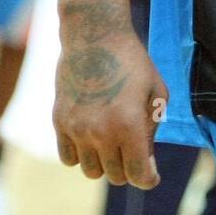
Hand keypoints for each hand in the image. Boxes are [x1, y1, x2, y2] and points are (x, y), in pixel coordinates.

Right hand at [54, 16, 167, 189]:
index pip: (138, 174)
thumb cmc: (132, 61)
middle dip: (128, 169)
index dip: (148, 179)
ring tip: (113, 143)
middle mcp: (100, 132)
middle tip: (134, 152)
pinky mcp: (59, 122)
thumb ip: (152, 128)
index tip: (152, 175)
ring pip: (91, 171)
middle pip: (115, 176)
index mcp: (129, 125)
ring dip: (104, 163)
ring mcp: (77, 129)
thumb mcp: (156, 91)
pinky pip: (68, 158)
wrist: (94, 36)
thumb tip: (145, 157)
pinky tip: (91, 140)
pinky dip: (81, 156)